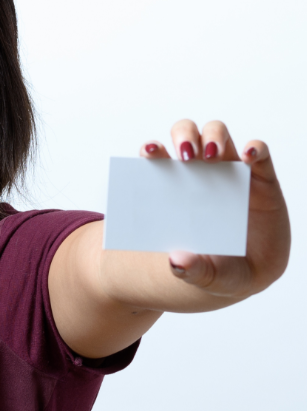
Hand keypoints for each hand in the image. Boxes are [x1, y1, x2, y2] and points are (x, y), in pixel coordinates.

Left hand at [141, 119, 289, 297]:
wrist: (251, 273)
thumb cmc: (215, 267)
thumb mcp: (204, 275)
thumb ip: (191, 270)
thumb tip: (176, 262)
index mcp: (174, 190)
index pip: (159, 159)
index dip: (152, 149)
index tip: (149, 150)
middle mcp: (200, 173)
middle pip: (188, 135)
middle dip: (184, 135)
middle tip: (185, 155)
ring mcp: (230, 172)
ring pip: (219, 135)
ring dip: (214, 136)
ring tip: (211, 156)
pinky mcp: (261, 177)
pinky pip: (260, 153)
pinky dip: (255, 148)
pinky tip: (250, 156)